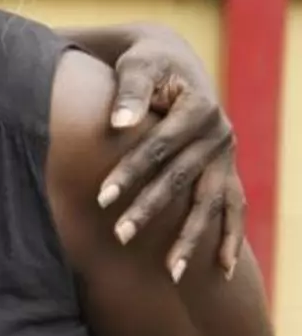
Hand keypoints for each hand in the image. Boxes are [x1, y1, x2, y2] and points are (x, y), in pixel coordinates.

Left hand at [94, 28, 241, 281]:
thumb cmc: (145, 64)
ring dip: (190, 238)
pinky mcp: (226, 171)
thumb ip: (130, 92)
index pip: (160, 146)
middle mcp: (220, 134)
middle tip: (120, 236)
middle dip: (151, 209)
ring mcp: (226, 156)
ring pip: (210, 203)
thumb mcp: (136, 66)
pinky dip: (228, 239)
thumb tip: (120, 123)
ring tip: (169, 274)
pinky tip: (222, 272)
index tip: (102, 199)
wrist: (172, 61)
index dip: (132, 171)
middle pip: (183, 179)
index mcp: (199, 107)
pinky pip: (232, 210)